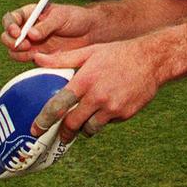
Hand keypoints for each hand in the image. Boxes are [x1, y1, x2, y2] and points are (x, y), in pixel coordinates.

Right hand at [1, 2, 95, 62]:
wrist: (89, 33)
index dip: (9, 25)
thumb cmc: (75, 18)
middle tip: (25, 45)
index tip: (17, 32)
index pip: (11, 19)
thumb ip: (46, 26)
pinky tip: (39, 57)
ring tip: (32, 51)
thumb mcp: (61, 17)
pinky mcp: (38, 56)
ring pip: (13, 51)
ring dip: (18, 53)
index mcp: (30, 14)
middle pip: (7, 36)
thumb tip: (30, 34)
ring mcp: (32, 43)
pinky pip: (26, 61)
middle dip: (11, 41)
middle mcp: (27, 29)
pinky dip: (28, 61)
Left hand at [30, 37, 160, 141]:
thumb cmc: (117, 54)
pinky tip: (107, 108)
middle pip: (72, 123)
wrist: (151, 60)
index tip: (35, 130)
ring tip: (84, 120)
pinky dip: (103, 119)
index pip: (59, 105)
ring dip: (84, 127)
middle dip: (64, 132)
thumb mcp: (89, 52)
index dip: (44, 120)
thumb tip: (37, 59)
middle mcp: (98, 96)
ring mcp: (112, 108)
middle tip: (60, 135)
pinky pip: (107, 123)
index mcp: (85, 80)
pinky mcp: (124, 114)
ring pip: (90, 128)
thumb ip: (62, 59)